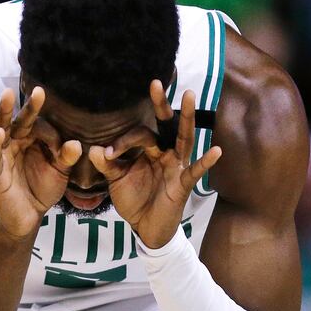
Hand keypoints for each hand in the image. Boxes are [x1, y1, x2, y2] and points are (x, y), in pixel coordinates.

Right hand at [0, 87, 81, 237]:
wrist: (29, 217)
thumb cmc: (42, 189)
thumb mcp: (59, 173)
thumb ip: (66, 158)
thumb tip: (77, 144)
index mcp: (31, 140)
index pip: (40, 126)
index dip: (52, 134)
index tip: (62, 148)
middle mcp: (15, 143)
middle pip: (19, 120)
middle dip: (27, 106)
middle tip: (38, 90)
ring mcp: (3, 155)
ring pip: (2, 130)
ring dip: (4, 114)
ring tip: (7, 96)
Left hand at [88, 81, 221, 248]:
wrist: (145, 228)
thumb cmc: (135, 200)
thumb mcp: (116, 180)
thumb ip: (107, 164)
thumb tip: (94, 149)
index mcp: (149, 150)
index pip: (138, 134)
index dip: (123, 142)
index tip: (107, 153)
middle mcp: (164, 153)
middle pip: (165, 124)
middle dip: (161, 104)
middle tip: (155, 82)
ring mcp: (176, 166)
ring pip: (182, 138)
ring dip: (186, 118)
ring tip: (189, 95)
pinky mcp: (183, 184)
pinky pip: (196, 171)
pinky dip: (206, 162)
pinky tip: (217, 150)